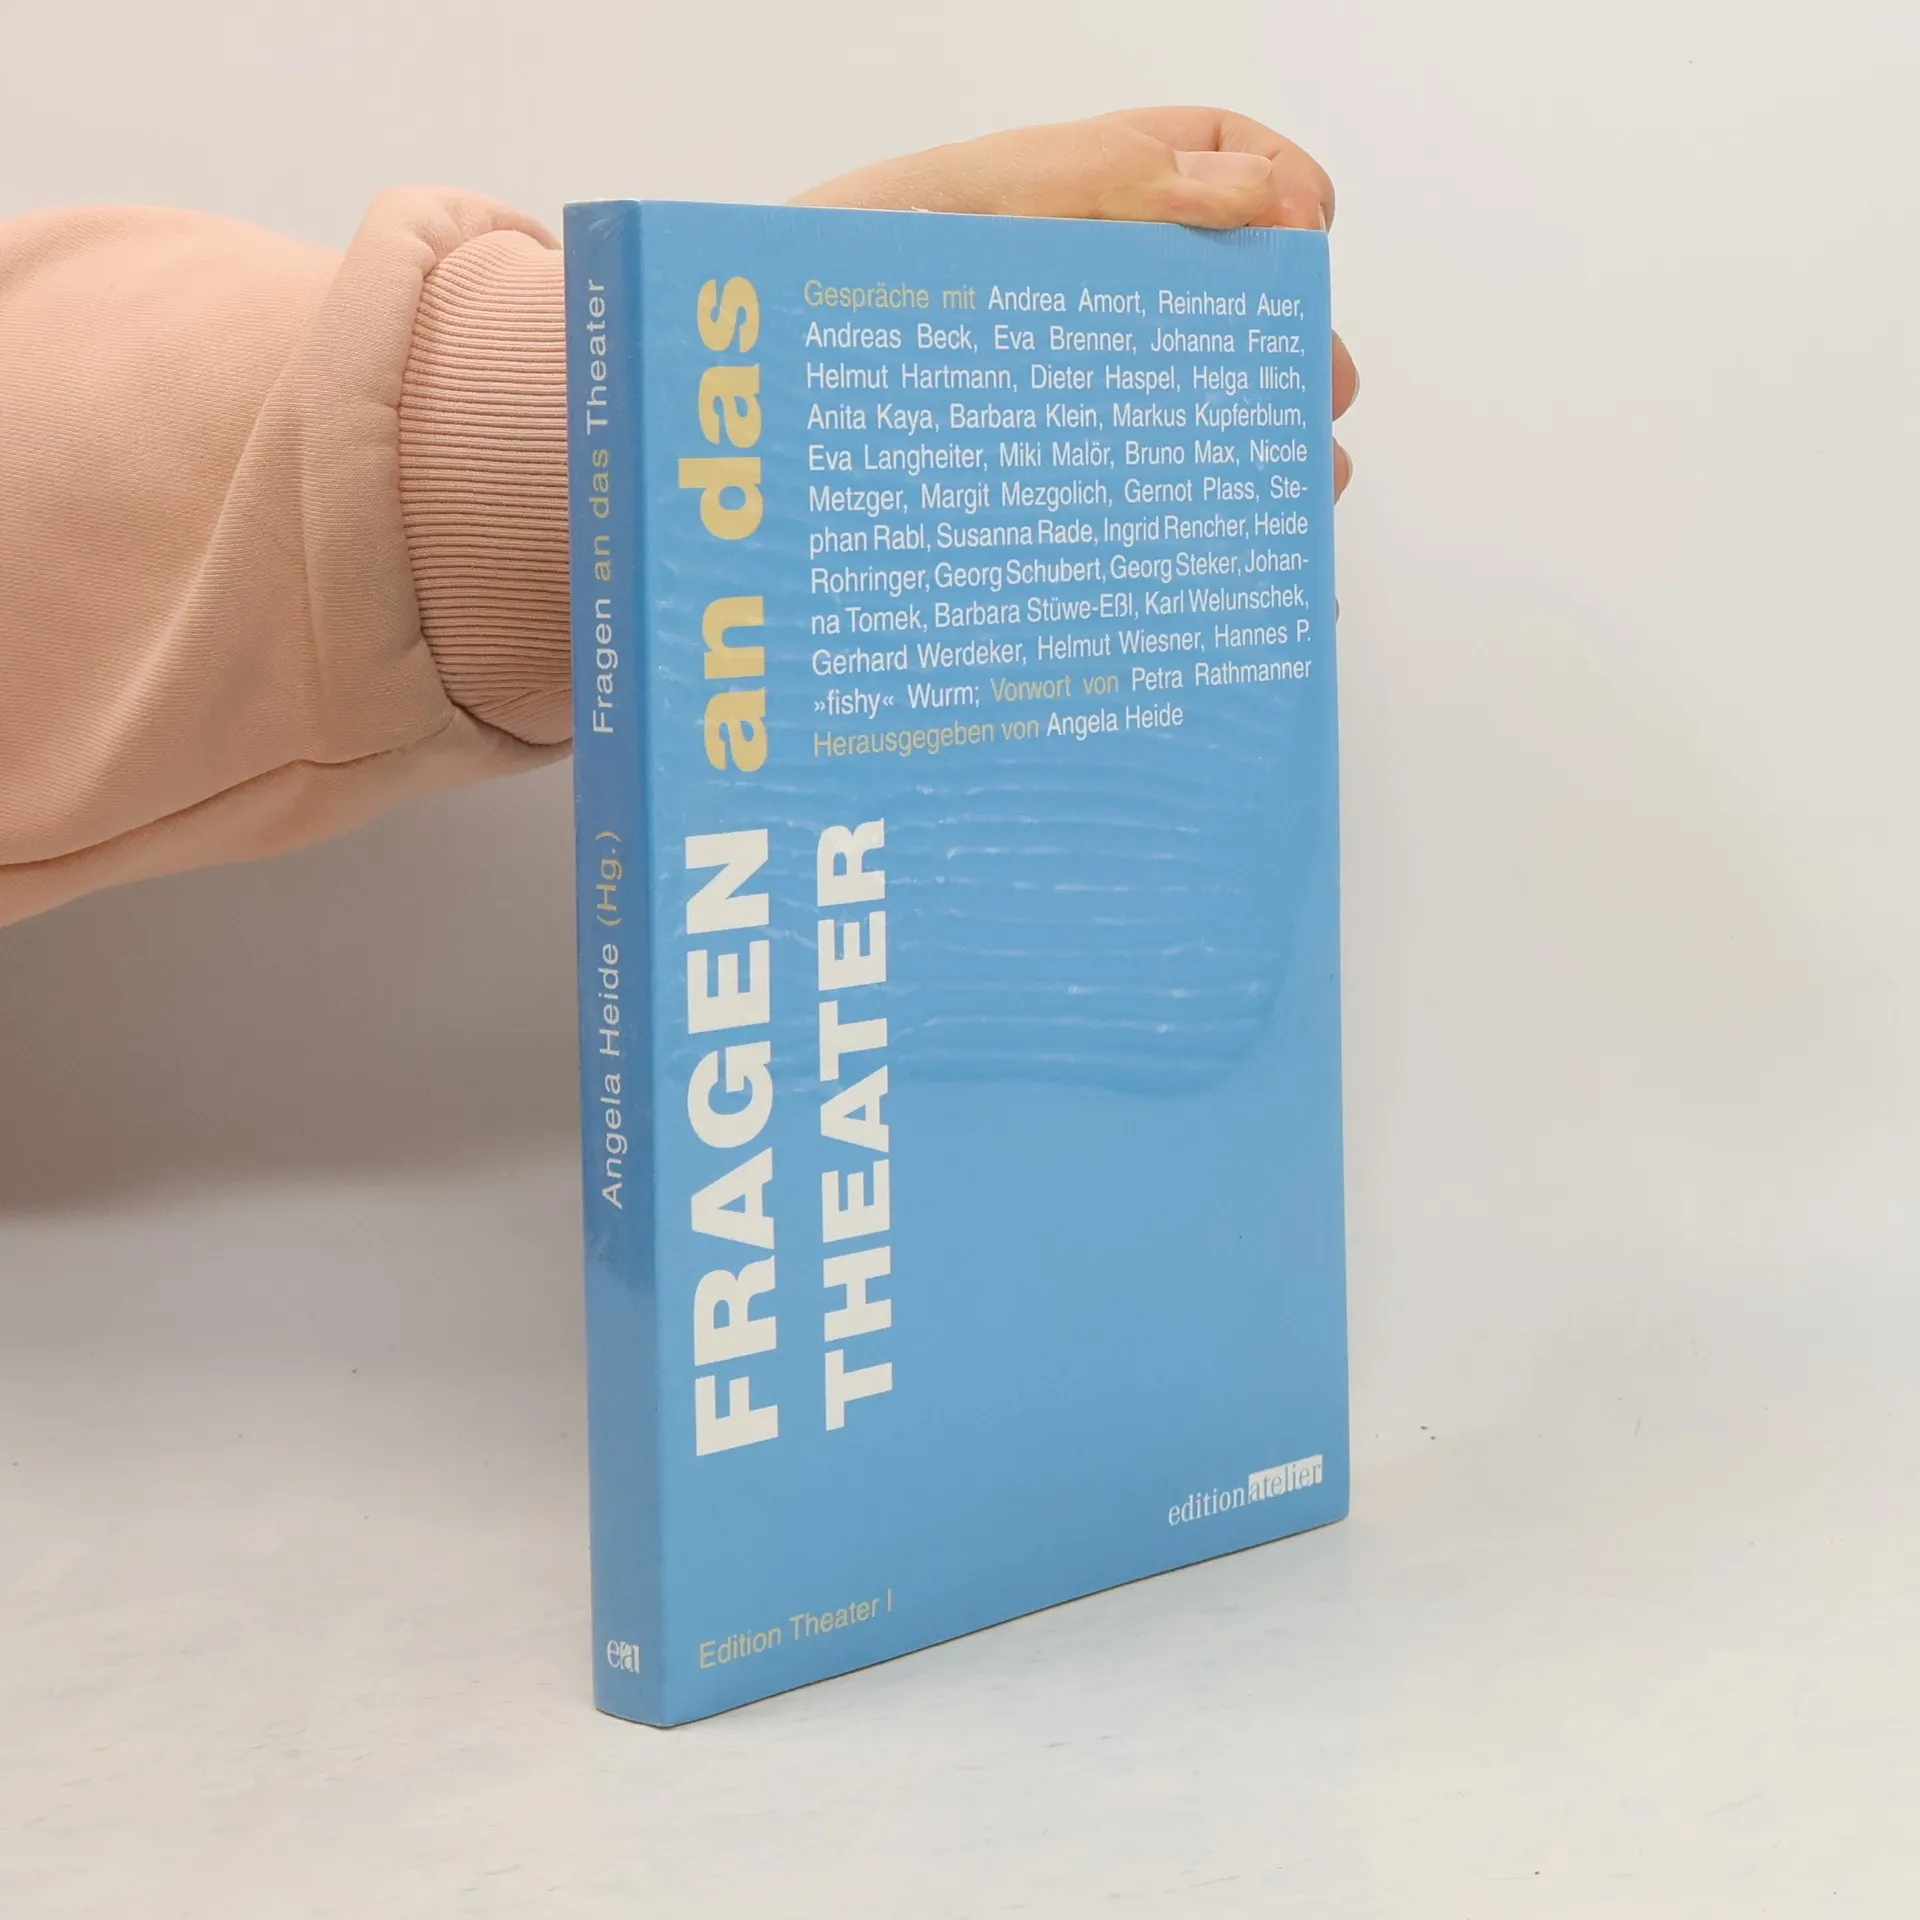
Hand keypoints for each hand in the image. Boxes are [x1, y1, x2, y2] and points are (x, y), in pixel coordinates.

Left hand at [793, 107, 1357, 494]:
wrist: (747, 409)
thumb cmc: (841, 285)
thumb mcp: (985, 206)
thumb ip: (1120, 187)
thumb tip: (1266, 198)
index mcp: (1077, 201)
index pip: (1211, 160)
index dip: (1276, 185)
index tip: (1307, 237)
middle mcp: (1081, 299)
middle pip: (1220, 308)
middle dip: (1282, 350)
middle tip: (1316, 396)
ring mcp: (1063, 397)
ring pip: (1185, 419)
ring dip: (1255, 455)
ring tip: (1294, 499)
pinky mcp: (1042, 487)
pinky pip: (1134, 509)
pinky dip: (1191, 548)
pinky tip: (1228, 583)